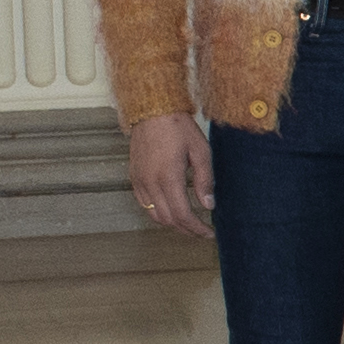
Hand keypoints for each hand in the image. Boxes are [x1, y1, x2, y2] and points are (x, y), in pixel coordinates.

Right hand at [126, 112, 214, 236]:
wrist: (151, 110)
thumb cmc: (177, 126)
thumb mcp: (200, 151)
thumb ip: (204, 180)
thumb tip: (208, 205)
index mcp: (168, 177)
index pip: (182, 215)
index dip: (197, 229)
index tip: (209, 233)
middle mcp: (150, 182)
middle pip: (168, 220)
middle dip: (187, 230)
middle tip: (202, 231)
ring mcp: (139, 181)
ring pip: (154, 216)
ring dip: (172, 224)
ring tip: (189, 223)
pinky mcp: (134, 177)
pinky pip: (145, 204)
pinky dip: (158, 213)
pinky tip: (172, 210)